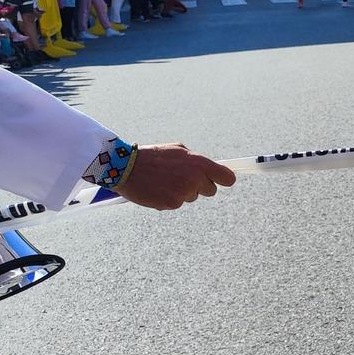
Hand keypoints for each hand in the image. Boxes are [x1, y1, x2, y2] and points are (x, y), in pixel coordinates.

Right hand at [113, 144, 235, 210]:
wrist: (125, 167)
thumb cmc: (153, 156)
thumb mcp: (178, 151)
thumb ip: (198, 161)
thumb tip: (215, 169)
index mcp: (199, 163)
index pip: (227, 178)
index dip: (224, 179)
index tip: (221, 180)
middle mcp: (195, 179)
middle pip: (211, 190)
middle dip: (200, 186)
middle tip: (182, 178)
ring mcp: (184, 193)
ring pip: (193, 197)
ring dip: (183, 191)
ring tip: (165, 180)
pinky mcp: (173, 203)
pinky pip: (178, 203)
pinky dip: (170, 198)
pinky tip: (158, 189)